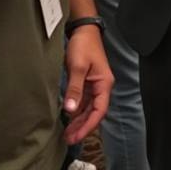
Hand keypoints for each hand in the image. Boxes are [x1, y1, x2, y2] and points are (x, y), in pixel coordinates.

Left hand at [62, 24, 113, 143]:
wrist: (83, 30)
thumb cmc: (84, 45)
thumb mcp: (78, 67)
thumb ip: (75, 89)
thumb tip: (70, 110)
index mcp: (104, 84)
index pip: (99, 111)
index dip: (88, 125)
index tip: (76, 136)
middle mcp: (101, 87)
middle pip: (94, 113)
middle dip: (82, 127)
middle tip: (69, 139)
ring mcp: (94, 86)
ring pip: (88, 109)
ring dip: (78, 121)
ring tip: (66, 134)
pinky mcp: (86, 83)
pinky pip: (83, 102)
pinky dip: (76, 112)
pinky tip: (68, 119)